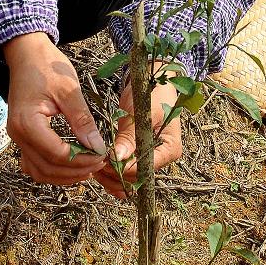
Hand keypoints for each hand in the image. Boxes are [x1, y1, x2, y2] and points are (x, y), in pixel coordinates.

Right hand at [4, 33, 105, 184]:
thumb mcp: (69, 91)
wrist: (27, 53)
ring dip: (64, 176)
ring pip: (40, 171)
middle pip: (48, 167)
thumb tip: (97, 147)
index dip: (81, 160)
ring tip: (88, 168)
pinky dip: (54, 170)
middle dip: (75, 171)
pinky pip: (36, 164)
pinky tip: (72, 166)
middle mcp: (18, 135)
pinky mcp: (24, 138)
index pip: (56, 154)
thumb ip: (83, 120)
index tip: (101, 156)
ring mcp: (18, 139)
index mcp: (27, 122)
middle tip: (98, 163)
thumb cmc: (47, 66)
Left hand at [94, 64, 181, 198]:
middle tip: (96, 163)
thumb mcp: (140, 114)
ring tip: (95, 167)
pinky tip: (100, 170)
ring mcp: (151, 159)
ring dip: (112, 177)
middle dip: (116, 174)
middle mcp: (162, 159)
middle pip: (137, 178)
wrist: (152, 84)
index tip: (105, 161)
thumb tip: (118, 158)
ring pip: (130, 179)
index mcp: (170, 149)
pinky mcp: (140, 157)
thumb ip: (129, 138)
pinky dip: (113, 174)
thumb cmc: (151, 94)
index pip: (145, 169)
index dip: (124, 169)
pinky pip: (127, 173)